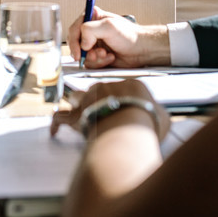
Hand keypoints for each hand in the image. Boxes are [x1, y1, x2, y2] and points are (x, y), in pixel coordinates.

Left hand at [50, 79, 170, 141]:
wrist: (127, 127)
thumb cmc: (146, 122)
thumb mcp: (162, 117)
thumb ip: (158, 115)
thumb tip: (160, 118)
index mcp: (129, 86)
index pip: (124, 90)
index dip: (123, 101)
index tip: (126, 111)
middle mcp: (106, 88)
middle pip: (99, 91)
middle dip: (98, 100)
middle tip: (101, 112)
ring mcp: (89, 100)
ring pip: (77, 98)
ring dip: (76, 105)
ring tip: (74, 111)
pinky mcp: (76, 116)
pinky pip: (60, 118)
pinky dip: (56, 124)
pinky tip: (54, 130)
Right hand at [67, 5, 170, 67]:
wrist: (141, 50)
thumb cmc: (130, 35)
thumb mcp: (109, 27)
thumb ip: (90, 30)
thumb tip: (82, 44)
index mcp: (92, 17)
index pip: (74, 29)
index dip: (74, 42)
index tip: (79, 53)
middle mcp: (91, 31)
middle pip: (76, 44)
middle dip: (86, 52)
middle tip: (96, 54)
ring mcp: (94, 44)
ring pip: (83, 56)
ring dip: (95, 58)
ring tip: (107, 55)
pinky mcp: (97, 56)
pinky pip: (90, 64)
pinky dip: (100, 63)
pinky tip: (110, 58)